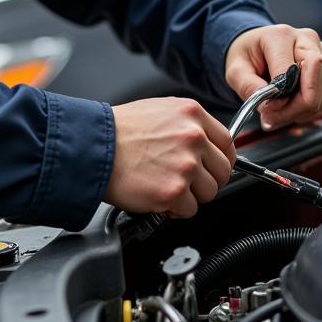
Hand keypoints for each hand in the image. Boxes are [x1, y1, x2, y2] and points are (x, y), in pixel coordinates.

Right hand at [103, 97, 234, 217]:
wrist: (94, 147)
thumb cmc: (119, 130)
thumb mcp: (160, 111)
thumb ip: (187, 125)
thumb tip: (205, 144)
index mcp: (192, 113)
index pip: (227, 142)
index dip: (221, 159)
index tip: (214, 167)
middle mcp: (193, 137)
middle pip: (223, 170)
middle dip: (206, 179)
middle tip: (185, 180)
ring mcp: (186, 165)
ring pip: (209, 192)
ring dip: (190, 195)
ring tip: (166, 184)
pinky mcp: (174, 191)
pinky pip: (190, 210)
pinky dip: (175, 209)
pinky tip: (158, 194)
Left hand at [225, 25, 321, 130]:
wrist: (257, 48)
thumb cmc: (247, 57)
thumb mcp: (235, 71)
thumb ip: (249, 87)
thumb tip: (271, 106)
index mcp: (280, 35)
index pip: (292, 71)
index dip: (282, 99)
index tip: (267, 110)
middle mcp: (307, 38)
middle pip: (318, 76)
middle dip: (299, 106)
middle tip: (276, 118)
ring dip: (308, 109)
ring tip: (284, 112)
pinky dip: (316, 106)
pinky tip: (297, 106)